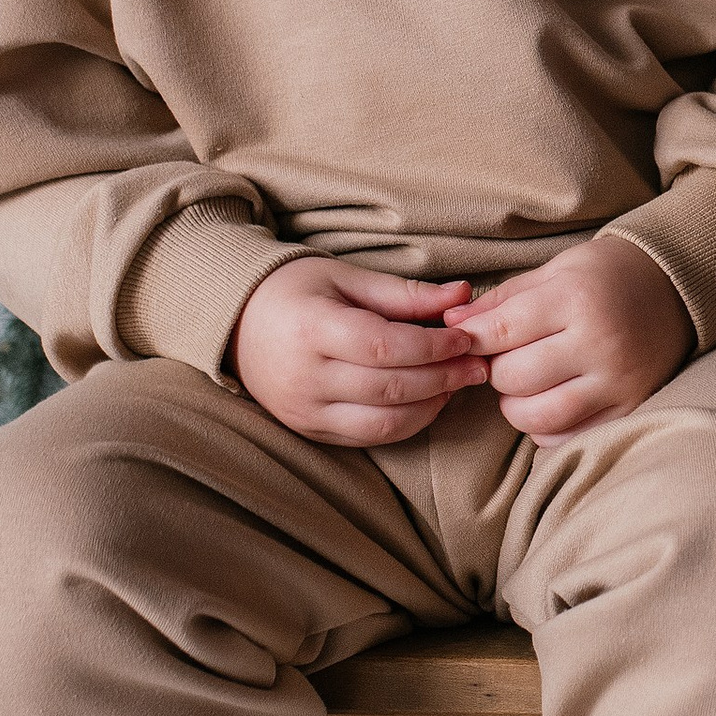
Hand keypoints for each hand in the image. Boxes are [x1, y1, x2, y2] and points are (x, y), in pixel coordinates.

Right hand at [231, 256, 485, 446]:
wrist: (236, 323)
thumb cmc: (294, 291)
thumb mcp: (345, 278)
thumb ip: (404, 293)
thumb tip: (463, 293)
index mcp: (310, 329)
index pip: (385, 347)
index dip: (434, 347)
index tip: (467, 338)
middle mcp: (305, 377)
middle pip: (390, 389)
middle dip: (444, 379)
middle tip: (479, 365)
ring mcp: (304, 411)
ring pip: (384, 422)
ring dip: (431, 406)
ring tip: (458, 384)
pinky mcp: (309, 431)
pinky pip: (369, 437)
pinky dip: (407, 423)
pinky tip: (429, 401)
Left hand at [447, 232, 691, 439]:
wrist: (677, 290)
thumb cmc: (607, 276)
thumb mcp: (555, 271)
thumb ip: (502, 300)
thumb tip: (452, 325)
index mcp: (577, 299)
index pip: (500, 332)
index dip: (473, 340)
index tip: (467, 340)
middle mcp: (599, 344)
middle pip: (513, 379)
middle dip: (497, 372)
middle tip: (506, 358)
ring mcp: (617, 381)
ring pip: (537, 417)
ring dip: (516, 406)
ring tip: (524, 385)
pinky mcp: (629, 408)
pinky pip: (568, 436)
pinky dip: (546, 427)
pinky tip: (551, 402)